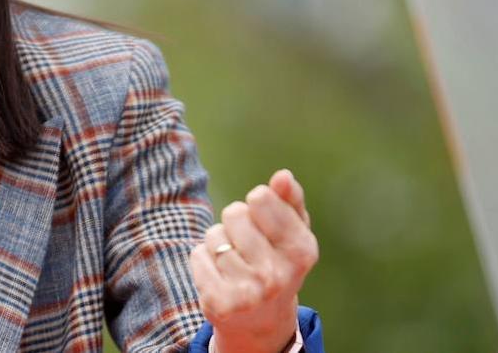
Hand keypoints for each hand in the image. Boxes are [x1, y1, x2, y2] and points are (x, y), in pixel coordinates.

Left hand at [190, 169, 317, 352]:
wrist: (261, 321)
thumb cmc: (277, 262)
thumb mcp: (293, 231)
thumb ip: (290, 199)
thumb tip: (282, 175)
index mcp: (301, 251)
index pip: (260, 197)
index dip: (258, 203)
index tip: (265, 222)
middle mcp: (275, 275)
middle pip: (234, 212)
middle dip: (237, 223)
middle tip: (249, 247)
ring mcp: (247, 293)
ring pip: (214, 234)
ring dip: (220, 242)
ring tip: (236, 264)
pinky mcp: (218, 304)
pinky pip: (197, 254)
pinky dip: (204, 260)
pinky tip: (220, 276)